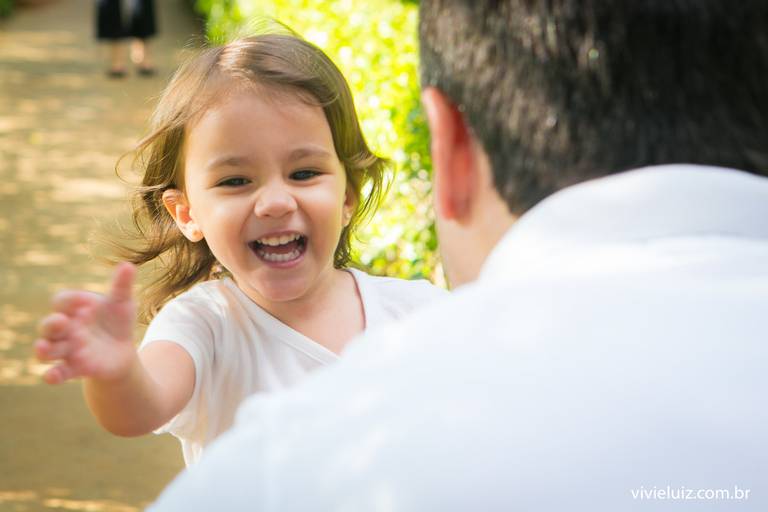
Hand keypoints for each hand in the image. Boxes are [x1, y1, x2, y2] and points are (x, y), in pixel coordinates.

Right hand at [35, 262, 138, 384]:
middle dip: (51, 324)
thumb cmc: (117, 321)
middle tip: (62, 322)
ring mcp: (67, 349)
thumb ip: (122, 285)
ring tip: (45, 348)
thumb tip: (128, 265)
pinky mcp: (73, 368)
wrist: (123, 350)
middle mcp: (65, 328)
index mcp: (74, 308)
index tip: (88, 302)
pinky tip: (52, 377)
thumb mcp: (123, 302)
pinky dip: (51, 375)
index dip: (71, 301)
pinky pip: (56, 373)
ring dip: (45, 349)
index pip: (62, 301)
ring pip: (47, 349)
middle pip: (48, 325)